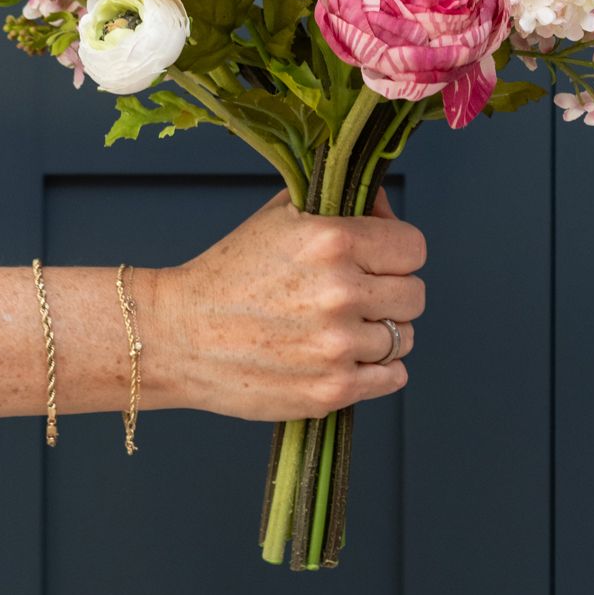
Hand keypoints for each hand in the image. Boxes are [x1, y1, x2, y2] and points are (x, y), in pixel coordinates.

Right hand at [157, 187, 425, 420]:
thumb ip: (343, 204)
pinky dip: (379, 369)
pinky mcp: (332, 390)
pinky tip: (348, 356)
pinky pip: (394, 377)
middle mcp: (341, 292)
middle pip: (414, 294)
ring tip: (342, 327)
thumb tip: (386, 207)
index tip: (379, 259)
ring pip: (405, 337)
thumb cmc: (230, 272)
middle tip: (359, 295)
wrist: (179, 335)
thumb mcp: (283, 216)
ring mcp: (338, 345)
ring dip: (382, 332)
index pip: (413, 247)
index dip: (397, 251)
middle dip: (391, 292)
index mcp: (333, 240)